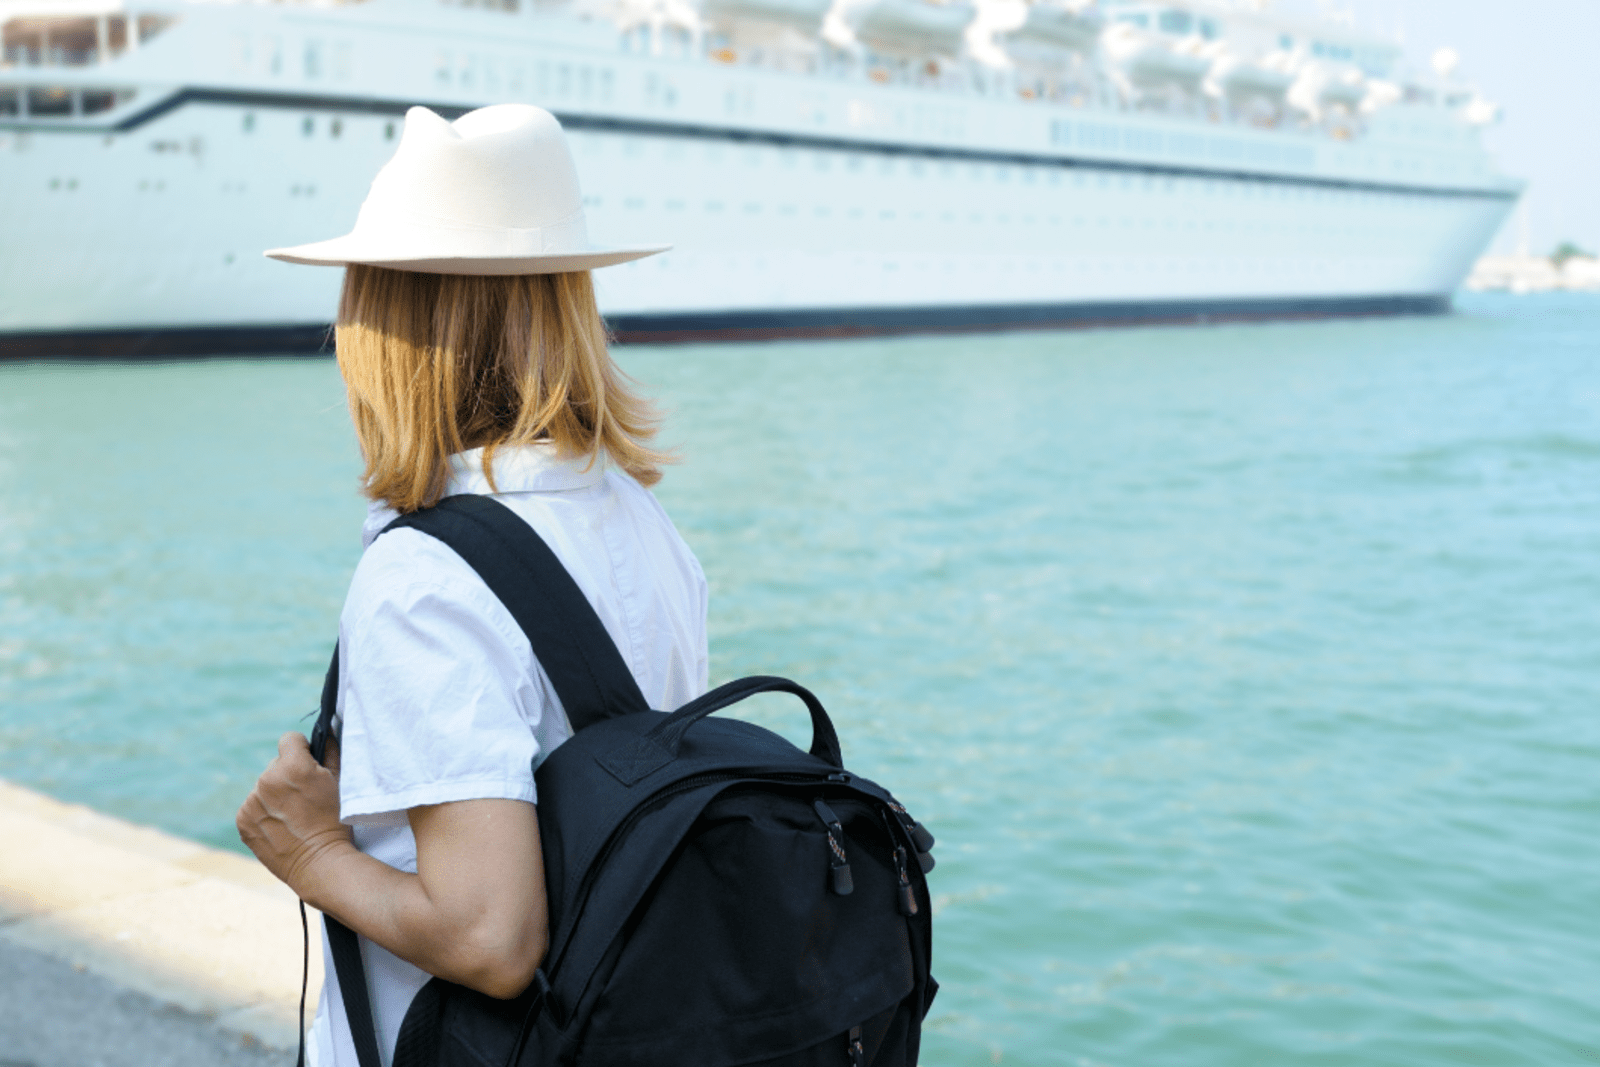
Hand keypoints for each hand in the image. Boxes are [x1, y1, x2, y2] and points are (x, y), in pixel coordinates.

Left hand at [237, 732, 350, 900]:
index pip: (289, 739)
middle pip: (276, 765)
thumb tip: (327, 732)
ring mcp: (251, 802)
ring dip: (275, 795)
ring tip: (293, 816)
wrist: (319, 863)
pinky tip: (281, 826)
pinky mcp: (242, 821)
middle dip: (287, 775)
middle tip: (304, 798)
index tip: (308, 764)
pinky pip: (253, 806)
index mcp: (293, 766)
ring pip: (264, 787)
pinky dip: (264, 812)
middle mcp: (267, 780)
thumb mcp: (340, 782)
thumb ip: (331, 751)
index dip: (301, 749)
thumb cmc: (335, 822)